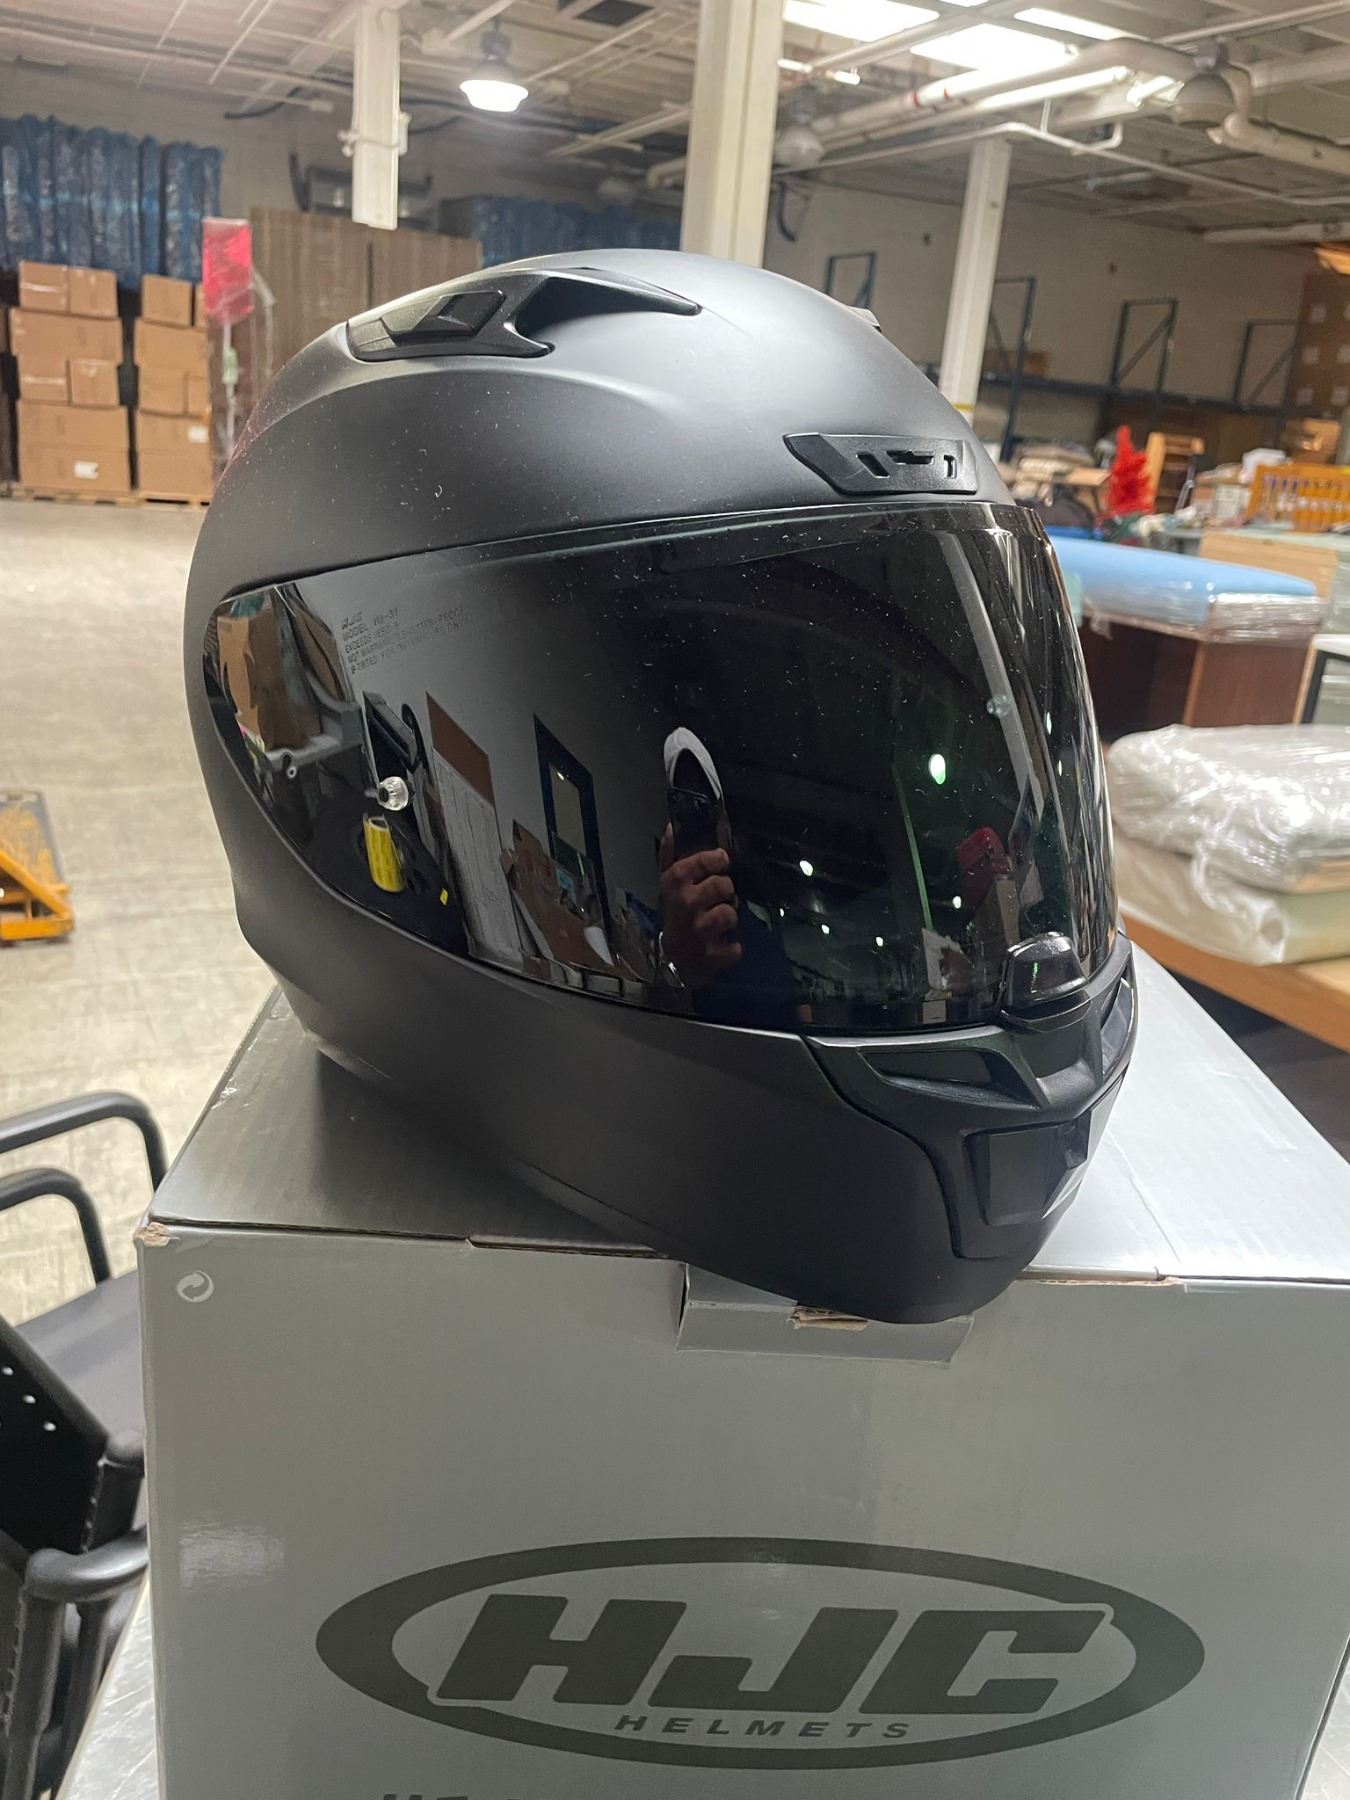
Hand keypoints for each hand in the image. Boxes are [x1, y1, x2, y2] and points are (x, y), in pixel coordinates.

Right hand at [659, 829, 741, 989]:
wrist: (673, 958)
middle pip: (724, 885)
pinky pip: (736, 947)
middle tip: (717, 898)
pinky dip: (732, 948)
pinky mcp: (711, 955)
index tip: (720, 863)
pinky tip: (721, 944)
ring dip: (729, 918)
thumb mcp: (669, 884)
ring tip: (718, 922)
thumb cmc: (676, 914)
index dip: (717, 859)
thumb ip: (670, 855)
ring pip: (731, 913)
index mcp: (675, 883)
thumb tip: (671, 827)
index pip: (704, 860)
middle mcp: (685, 904)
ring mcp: (698, 930)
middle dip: (725, 891)